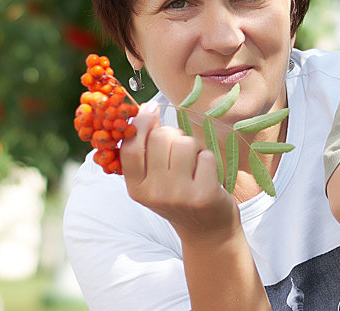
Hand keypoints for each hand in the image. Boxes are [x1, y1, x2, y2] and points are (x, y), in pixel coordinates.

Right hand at [120, 102, 240, 239]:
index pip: (130, 147)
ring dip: (194, 148)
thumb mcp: (154, 180)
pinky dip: (209, 160)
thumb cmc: (179, 196)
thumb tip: (147, 108)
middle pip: (161, 137)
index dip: (140, 123)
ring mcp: (179, 195)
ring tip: (194, 167)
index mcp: (136, 188)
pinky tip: (206, 177)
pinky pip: (206, 155)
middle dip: (174, 136)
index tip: (151, 108)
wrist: (206, 232)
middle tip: (180, 153)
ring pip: (185, 143)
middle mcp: (154, 192)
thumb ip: (146, 150)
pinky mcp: (203, 195)